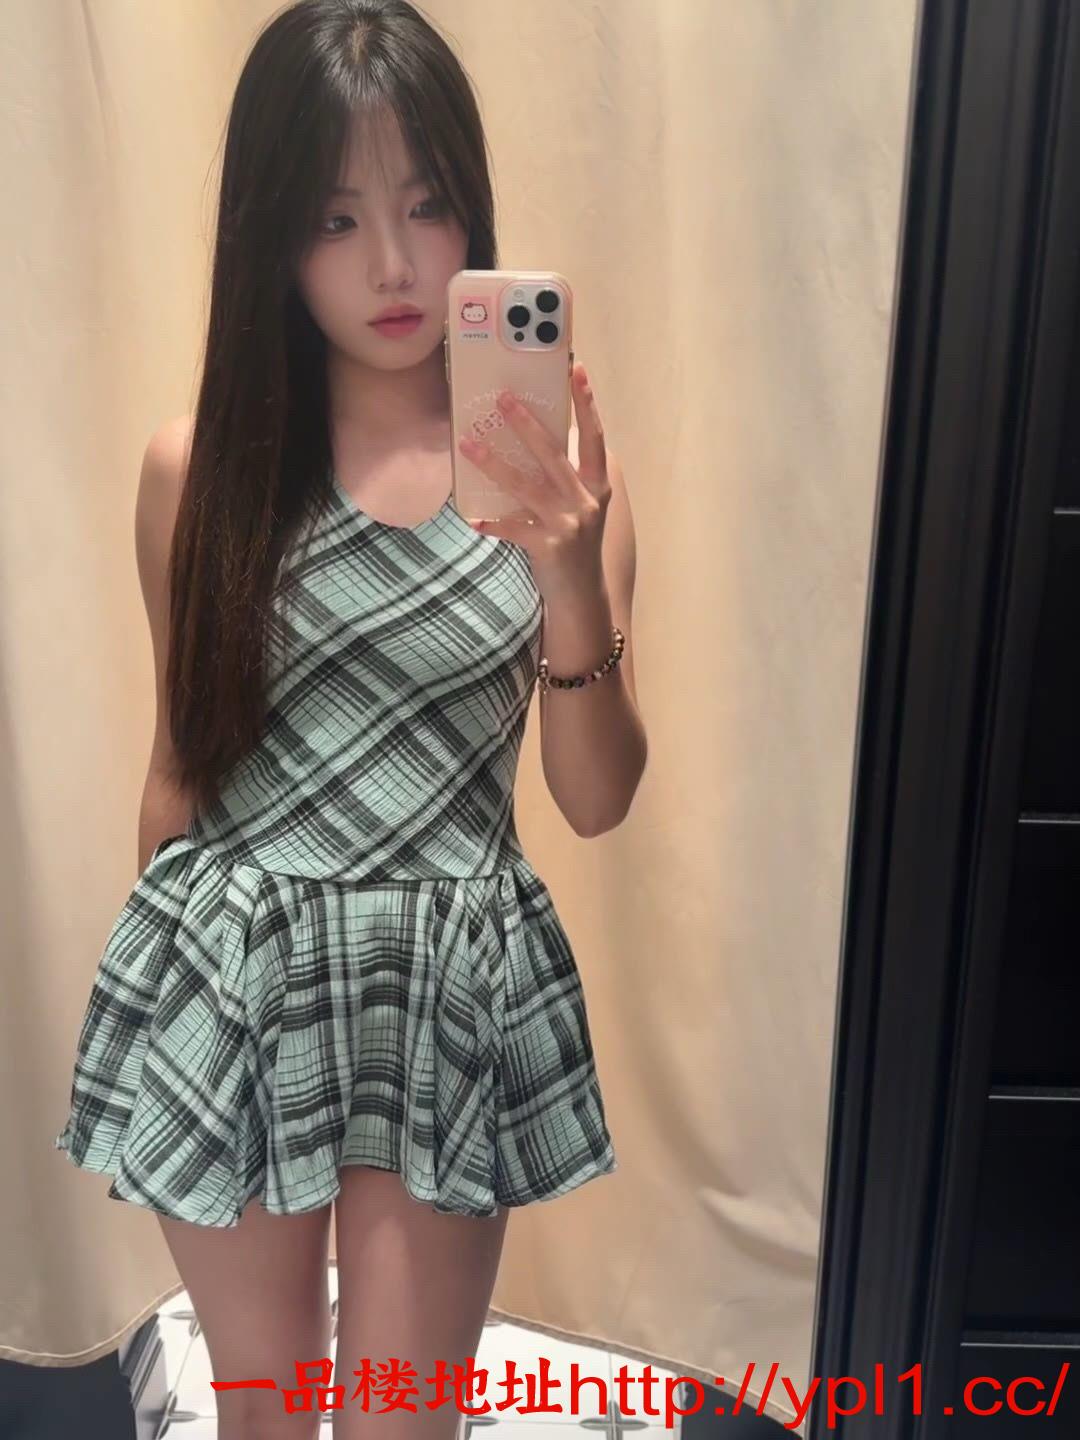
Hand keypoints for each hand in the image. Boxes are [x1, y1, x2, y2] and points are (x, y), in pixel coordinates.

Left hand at [457, 362, 610, 600]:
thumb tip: (531, 438)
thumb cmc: (575, 544)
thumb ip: (564, 477)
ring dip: (493, 463)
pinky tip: (472, 517)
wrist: (581, 595)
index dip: (587, 403)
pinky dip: (491, 522)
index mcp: (597, 485)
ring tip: (468, 443)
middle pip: (553, 454)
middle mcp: (585, 501)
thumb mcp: (579, 506)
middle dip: (526, 424)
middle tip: (502, 398)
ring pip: (525, 486)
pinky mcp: (548, 546)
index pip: (593, 436)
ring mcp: (568, 524)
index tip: (577, 370)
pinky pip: (511, 528)